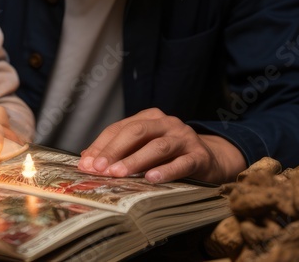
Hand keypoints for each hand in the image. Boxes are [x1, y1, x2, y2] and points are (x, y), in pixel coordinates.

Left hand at [76, 108, 245, 183]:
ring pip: (157, 146)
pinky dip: (165, 171)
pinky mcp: (199, 156)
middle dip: (114, 151)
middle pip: (136, 132)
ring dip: (135, 161)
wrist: (211, 158)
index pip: (119, 128)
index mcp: (150, 118)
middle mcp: (166, 123)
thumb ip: (119, 150)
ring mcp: (184, 138)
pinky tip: (151, 180)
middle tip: (99, 169)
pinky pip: (181, 163)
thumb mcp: (144, 147)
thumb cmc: (171, 154)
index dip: (101, 145)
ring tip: (118, 174)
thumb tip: (86, 160)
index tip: (86, 163)